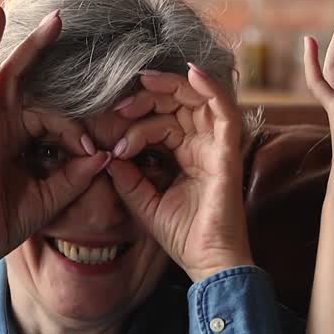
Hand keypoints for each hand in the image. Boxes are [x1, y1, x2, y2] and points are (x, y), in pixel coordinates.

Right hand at [0, 2, 110, 279]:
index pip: (48, 113)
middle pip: (11, 74)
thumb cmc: (9, 220)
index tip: (91, 148)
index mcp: (13, 135)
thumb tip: (106, 154)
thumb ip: (79, 173)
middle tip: (55, 15)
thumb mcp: (55, 194)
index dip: (73, 128)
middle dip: (31, 43)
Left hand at [105, 65, 251, 282]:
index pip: (162, 120)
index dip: (137, 117)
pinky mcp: (228, 152)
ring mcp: (216, 147)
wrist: (207, 261)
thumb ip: (126, 177)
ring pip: (198, 100)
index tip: (110, 128)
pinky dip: (211, 88)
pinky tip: (192, 72)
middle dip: (149, 97)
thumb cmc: (182, 236)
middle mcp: (201, 146)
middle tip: (122, 103)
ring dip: (171, 87)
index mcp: (185, 155)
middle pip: (178, 104)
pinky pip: (225, 111)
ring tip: (145, 83)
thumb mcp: (143, 201)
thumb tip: (105, 153)